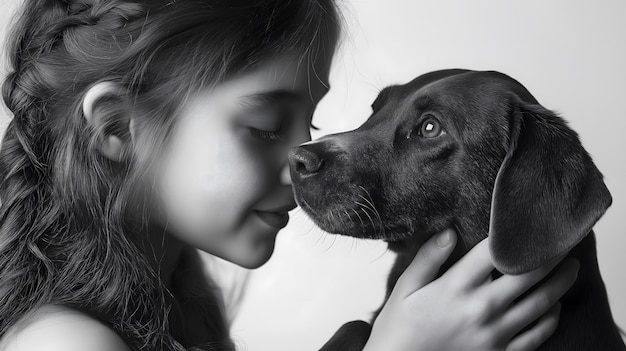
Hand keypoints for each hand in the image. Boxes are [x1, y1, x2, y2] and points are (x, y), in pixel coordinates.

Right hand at [363, 229, 578, 350]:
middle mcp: (481, 309)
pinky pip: (537, 335)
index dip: (516, 234)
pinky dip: (552, 317)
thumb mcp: (404, 287)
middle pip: (528, 275)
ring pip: (541, 304)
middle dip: (551, 255)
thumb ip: (428, 258)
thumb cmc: (399, 326)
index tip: (531, 221)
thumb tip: (449, 232)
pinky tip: (554, 305)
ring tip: (571, 267)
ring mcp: (495, 334)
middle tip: (564, 239)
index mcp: (456, 287)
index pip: (495, 252)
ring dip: (561, 283)